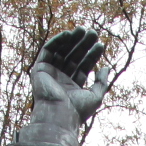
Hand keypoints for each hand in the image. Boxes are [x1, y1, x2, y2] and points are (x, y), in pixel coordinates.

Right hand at [24, 26, 109, 142]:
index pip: (83, 67)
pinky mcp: (39, 69)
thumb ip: (101, 82)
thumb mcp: (96, 96)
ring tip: (83, 30)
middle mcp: (60, 80)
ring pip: (61, 52)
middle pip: (73, 57)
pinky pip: (47, 51)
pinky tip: (68, 34)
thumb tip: (106, 68)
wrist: (58, 115)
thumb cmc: (77, 110)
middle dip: (83, 45)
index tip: (101, 45)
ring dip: (71, 40)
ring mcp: (49, 74)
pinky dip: (56, 41)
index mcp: (71, 87)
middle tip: (93, 32)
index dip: (92, 55)